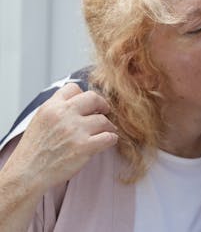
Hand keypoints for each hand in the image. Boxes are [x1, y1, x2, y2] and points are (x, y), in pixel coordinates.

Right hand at [2, 83, 117, 192]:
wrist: (28, 174)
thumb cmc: (35, 149)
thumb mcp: (41, 120)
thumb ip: (58, 108)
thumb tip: (80, 100)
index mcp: (51, 107)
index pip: (74, 88)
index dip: (83, 95)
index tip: (88, 104)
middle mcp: (64, 115)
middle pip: (94, 98)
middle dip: (102, 105)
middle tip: (105, 112)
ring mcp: (75, 131)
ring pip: (104, 120)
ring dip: (107, 126)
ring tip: (105, 132)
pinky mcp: (85, 147)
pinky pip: (109, 137)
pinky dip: (111, 139)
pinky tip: (108, 141)